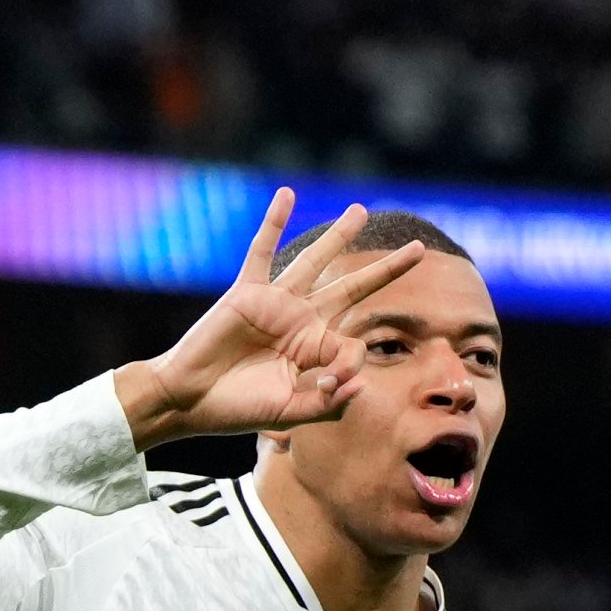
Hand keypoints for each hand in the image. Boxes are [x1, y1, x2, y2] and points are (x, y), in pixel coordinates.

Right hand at [113, 190, 428, 447]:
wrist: (191, 400)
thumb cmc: (238, 409)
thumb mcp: (291, 415)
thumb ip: (328, 403)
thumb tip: (363, 379)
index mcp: (314, 350)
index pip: (351, 344)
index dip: (349, 365)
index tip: (330, 385)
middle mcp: (300, 321)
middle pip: (352, 289)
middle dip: (385, 269)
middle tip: (419, 250)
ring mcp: (275, 303)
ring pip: (315, 261)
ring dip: (339, 235)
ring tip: (361, 211)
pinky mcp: (247, 292)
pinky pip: (262, 251)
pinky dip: (273, 222)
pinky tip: (287, 195)